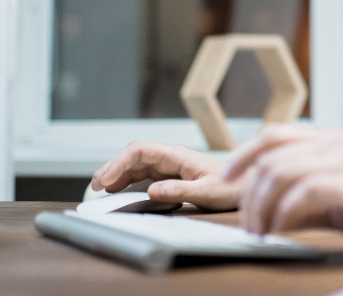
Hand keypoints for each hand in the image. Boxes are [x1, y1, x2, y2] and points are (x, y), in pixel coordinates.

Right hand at [91, 141, 241, 210]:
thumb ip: (179, 191)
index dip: (119, 163)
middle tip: (95, 186)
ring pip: (137, 164)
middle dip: (113, 168)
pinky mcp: (172, 175)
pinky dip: (128, 180)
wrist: (247, 185)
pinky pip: (144, 174)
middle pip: (134, 156)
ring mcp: (170, 165)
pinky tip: (119, 190)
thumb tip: (151, 190)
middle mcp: (171, 157)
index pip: (141, 150)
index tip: (105, 180)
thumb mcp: (207, 192)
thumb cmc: (231, 187)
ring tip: (101, 189)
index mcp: (178, 155)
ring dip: (118, 174)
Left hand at [223, 125, 342, 252]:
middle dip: (247, 192)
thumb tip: (275, 215)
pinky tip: (283, 232)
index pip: (273, 135)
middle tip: (248, 226)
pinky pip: (303, 192)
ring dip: (261, 206)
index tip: (226, 180)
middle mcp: (337, 143)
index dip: (243, 155)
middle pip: (269, 154)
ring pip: (280, 172)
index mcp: (333, 141)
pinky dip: (284, 214)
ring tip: (261, 234)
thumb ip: (311, 202)